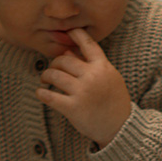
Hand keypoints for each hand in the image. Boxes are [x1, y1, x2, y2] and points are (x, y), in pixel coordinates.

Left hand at [36, 28, 131, 146]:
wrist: (121, 128)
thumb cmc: (114, 101)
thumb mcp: (109, 78)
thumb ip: (91, 64)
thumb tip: (68, 50)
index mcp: (103, 67)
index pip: (88, 44)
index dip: (76, 34)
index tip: (67, 32)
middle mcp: (93, 77)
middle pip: (64, 60)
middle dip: (55, 63)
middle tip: (52, 70)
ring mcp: (82, 92)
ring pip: (54, 75)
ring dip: (46, 76)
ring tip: (45, 80)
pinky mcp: (73, 108)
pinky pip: (50, 96)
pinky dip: (42, 94)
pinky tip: (41, 93)